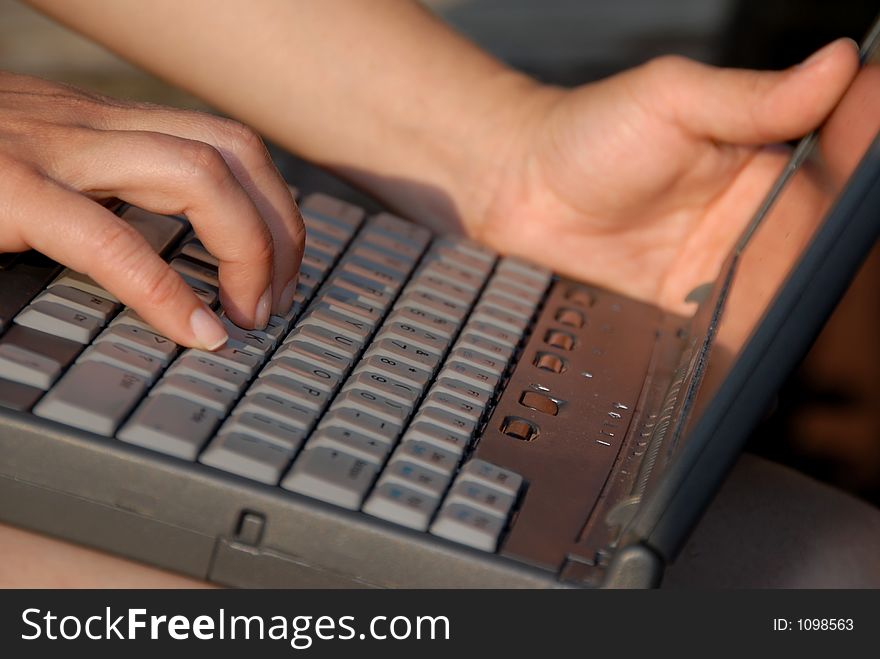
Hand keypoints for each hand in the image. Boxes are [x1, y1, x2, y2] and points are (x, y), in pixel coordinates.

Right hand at [0, 71, 303, 347]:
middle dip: (281, 231)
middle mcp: (90, 124)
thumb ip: (100, 194)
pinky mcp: (7, 189)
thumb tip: (167, 252)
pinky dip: (167, 293)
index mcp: (102, 123)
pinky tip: (196, 334)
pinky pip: (112, 238)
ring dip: (248, 250)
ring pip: (197, 175)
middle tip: (276, 301)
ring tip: (248, 317)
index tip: (279, 271)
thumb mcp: (39, 168)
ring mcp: (50, 149)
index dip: (274, 206)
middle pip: (235, 151)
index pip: (226, 141)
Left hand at [473, 39, 859, 312]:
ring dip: (793, 302)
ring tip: (789, 312)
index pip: (835, 167)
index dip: (853, 174)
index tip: (853, 180)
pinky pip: (735, 326)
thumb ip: (753, 97)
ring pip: (784, 290)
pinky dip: (750, 335)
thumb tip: (837, 64)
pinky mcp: (693, 303)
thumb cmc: (590, 132)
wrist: (526, 190)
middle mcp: (755, 210)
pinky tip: (755, 341)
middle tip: (802, 258)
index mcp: (765, 151)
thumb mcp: (673, 100)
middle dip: (822, 254)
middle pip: (817, 241)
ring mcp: (726, 260)